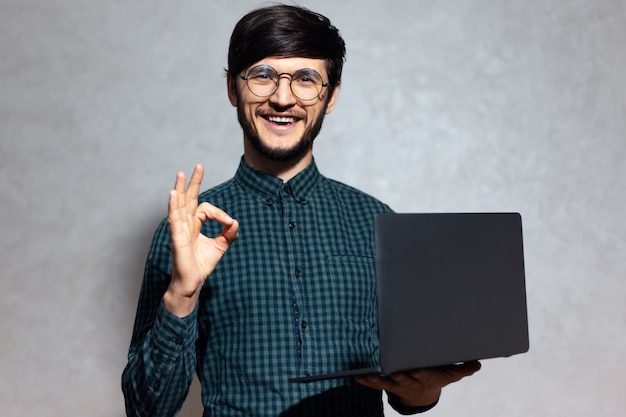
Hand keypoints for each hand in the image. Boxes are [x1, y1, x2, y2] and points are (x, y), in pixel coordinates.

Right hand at [164, 164, 238, 316]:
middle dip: (193, 182)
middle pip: (188, 199)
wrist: (193, 282)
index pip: (206, 209)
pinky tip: (173, 195)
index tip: (230, 223)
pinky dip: (173, 206)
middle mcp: (186, 224)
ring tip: (180, 174)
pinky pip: (174, 219)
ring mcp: (180, 230)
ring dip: (179, 189)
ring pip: (179, 205)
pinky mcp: (177, 238)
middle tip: (198, 166)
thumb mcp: (221, 246)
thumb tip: (235, 221)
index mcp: (195, 225)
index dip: (220, 213)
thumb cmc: (202, 265)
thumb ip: (229, 234)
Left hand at [356, 361, 480, 407]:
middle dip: (397, 375)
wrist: (422, 394)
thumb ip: (463, 368)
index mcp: (425, 377)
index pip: (422, 375)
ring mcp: (397, 384)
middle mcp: (410, 381)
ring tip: (366, 374)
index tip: (416, 370)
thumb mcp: (450, 374)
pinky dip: (366, 380)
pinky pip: (375, 383)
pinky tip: (357, 376)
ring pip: (386, 382)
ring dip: (376, 378)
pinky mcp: (387, 384)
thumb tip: (477, 363)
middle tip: (391, 370)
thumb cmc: (436, 377)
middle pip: (402, 379)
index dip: (419, 373)